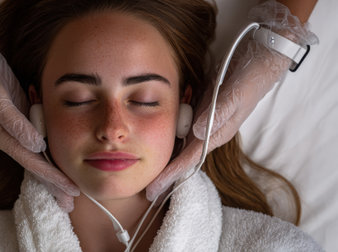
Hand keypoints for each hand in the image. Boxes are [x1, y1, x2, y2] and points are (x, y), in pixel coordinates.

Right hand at [0, 0, 78, 210]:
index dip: (52, 178)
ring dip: (54, 171)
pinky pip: (40, 139)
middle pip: (37, 166)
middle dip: (53, 185)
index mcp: (4, 139)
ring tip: (68, 187)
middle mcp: (11, 138)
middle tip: (71, 202)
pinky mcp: (23, 118)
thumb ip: (17, 125)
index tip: (70, 189)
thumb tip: (38, 147)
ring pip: (40, 156)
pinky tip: (59, 160)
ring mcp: (18, 129)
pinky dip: (50, 152)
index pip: (33, 163)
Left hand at [146, 0, 317, 200]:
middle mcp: (208, 131)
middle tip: (148, 192)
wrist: (259, 62)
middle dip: (166, 175)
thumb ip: (217, 113)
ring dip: (167, 159)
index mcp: (216, 133)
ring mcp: (204, 121)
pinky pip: (182, 127)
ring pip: (181, 145)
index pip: (189, 159)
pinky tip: (159, 143)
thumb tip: (195, 132)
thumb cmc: (249, 80)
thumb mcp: (235, 95)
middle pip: (182, 158)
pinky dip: (171, 137)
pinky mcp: (201, 110)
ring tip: (151, 174)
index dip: (171, 175)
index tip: (156, 189)